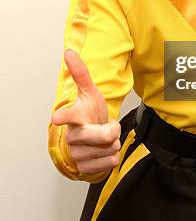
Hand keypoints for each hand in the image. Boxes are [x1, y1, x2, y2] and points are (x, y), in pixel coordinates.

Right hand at [51, 49, 120, 175]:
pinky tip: (102, 151)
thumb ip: (80, 73)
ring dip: (112, 143)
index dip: (63, 116)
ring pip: (110, 148)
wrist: (91, 138)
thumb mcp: (89, 92)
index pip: (67, 116)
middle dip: (113, 130)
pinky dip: (112, 156)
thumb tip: (69, 52)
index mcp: (74, 117)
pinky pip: (111, 161)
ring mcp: (78, 154)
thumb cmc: (89, 114)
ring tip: (102, 138)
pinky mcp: (85, 168)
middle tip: (105, 126)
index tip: (56, 117)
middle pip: (105, 135)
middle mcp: (73, 137)